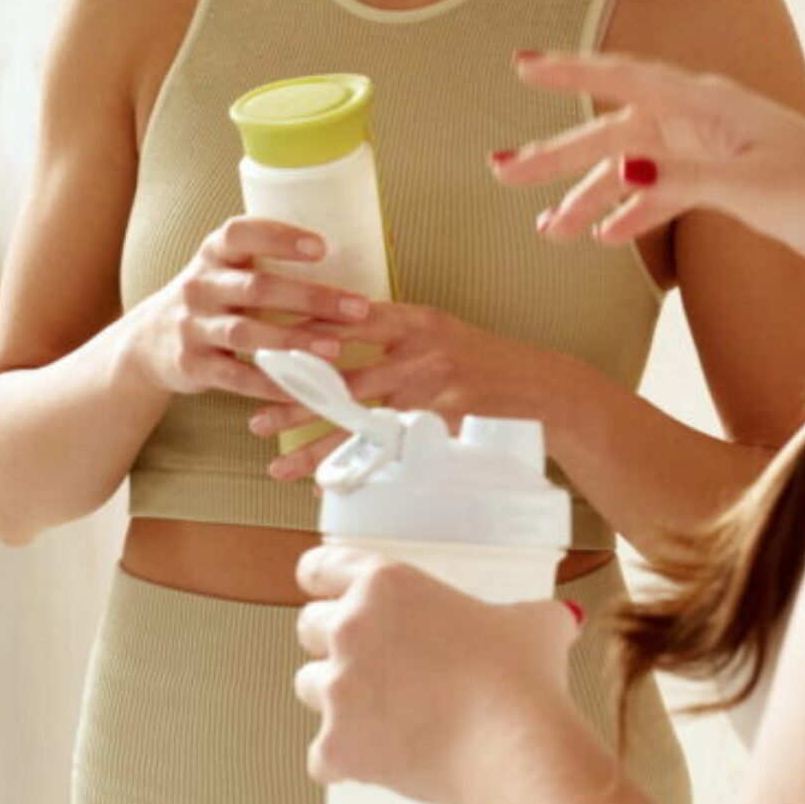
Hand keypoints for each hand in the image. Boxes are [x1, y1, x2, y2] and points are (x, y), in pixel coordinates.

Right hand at [124, 215, 374, 408]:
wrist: (149, 341)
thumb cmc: (213, 297)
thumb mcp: (227, 268)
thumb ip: (269, 261)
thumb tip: (353, 252)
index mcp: (213, 254)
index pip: (241, 235)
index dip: (279, 238)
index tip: (321, 247)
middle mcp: (200, 286)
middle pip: (256, 288)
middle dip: (310, 298)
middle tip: (357, 307)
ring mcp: (193, 326)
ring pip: (247, 334)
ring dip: (294, 342)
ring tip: (335, 349)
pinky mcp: (193, 365)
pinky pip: (237, 377)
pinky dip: (272, 384)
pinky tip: (304, 387)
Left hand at [246, 300, 563, 479]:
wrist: (548, 391)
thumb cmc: (489, 364)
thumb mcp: (443, 333)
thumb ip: (395, 335)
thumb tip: (335, 344)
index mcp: (415, 320)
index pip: (345, 322)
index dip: (301, 340)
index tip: (263, 355)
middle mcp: (421, 351)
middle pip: (343, 378)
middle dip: (295, 401)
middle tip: (257, 419)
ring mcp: (435, 391)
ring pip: (361, 422)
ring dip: (315, 445)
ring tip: (279, 463)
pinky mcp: (448, 426)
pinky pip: (393, 452)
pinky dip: (359, 469)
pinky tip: (333, 483)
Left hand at [291, 543, 584, 803]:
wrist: (513, 748)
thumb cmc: (523, 678)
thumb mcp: (537, 624)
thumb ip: (537, 614)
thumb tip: (566, 618)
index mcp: (387, 585)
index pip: (321, 567)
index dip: (321, 580)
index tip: (322, 591)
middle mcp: (350, 628)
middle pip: (308, 626)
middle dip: (333, 645)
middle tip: (373, 665)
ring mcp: (337, 689)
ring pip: (308, 687)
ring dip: (337, 700)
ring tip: (382, 716)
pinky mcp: (336, 746)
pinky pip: (322, 756)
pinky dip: (344, 763)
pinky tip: (377, 765)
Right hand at [490, 47, 804, 284]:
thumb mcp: (751, 188)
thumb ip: (683, 178)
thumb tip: (622, 170)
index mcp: (712, 104)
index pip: (628, 79)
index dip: (571, 71)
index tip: (520, 66)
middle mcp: (707, 117)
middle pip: (619, 129)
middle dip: (560, 152)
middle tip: (500, 171)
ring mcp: (713, 148)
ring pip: (635, 166)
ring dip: (590, 194)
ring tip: (547, 228)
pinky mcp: (724, 179)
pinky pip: (662, 191)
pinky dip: (632, 212)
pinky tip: (604, 239)